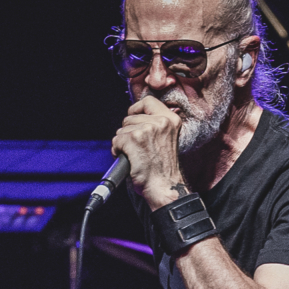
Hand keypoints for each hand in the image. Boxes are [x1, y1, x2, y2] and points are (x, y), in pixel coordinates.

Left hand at [111, 95, 185, 209]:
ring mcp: (147, 129)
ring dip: (123, 143)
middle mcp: (161, 122)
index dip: (136, 109)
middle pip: (130, 117)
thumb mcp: (167, 139)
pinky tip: (129, 160)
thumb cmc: (164, 169)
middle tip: (137, 148)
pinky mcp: (135, 139)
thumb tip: (137, 116)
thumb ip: (156, 125)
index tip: (133, 118)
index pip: (148, 101)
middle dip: (128, 132)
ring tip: (135, 155)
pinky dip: (118, 150)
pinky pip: (116, 140)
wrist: (165, 187)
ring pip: (122, 129)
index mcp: (171, 120)